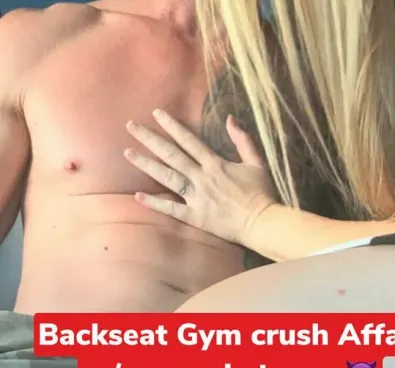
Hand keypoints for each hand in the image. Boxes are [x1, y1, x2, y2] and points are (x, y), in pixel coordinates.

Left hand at [124, 110, 275, 244]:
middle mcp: (202, 178)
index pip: (188, 140)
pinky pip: (171, 209)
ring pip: (167, 177)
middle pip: (171, 155)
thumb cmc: (261, 193)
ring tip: (128, 153)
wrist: (261, 222)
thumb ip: (243, 139)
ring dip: (147, 165)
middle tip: (131, 127)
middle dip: (150, 139)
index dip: (171, 126)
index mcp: (215, 164)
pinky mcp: (196, 217)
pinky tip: (138, 196)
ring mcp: (197, 198)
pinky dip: (155, 203)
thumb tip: (230, 118)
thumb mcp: (257, 161)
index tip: (156, 114)